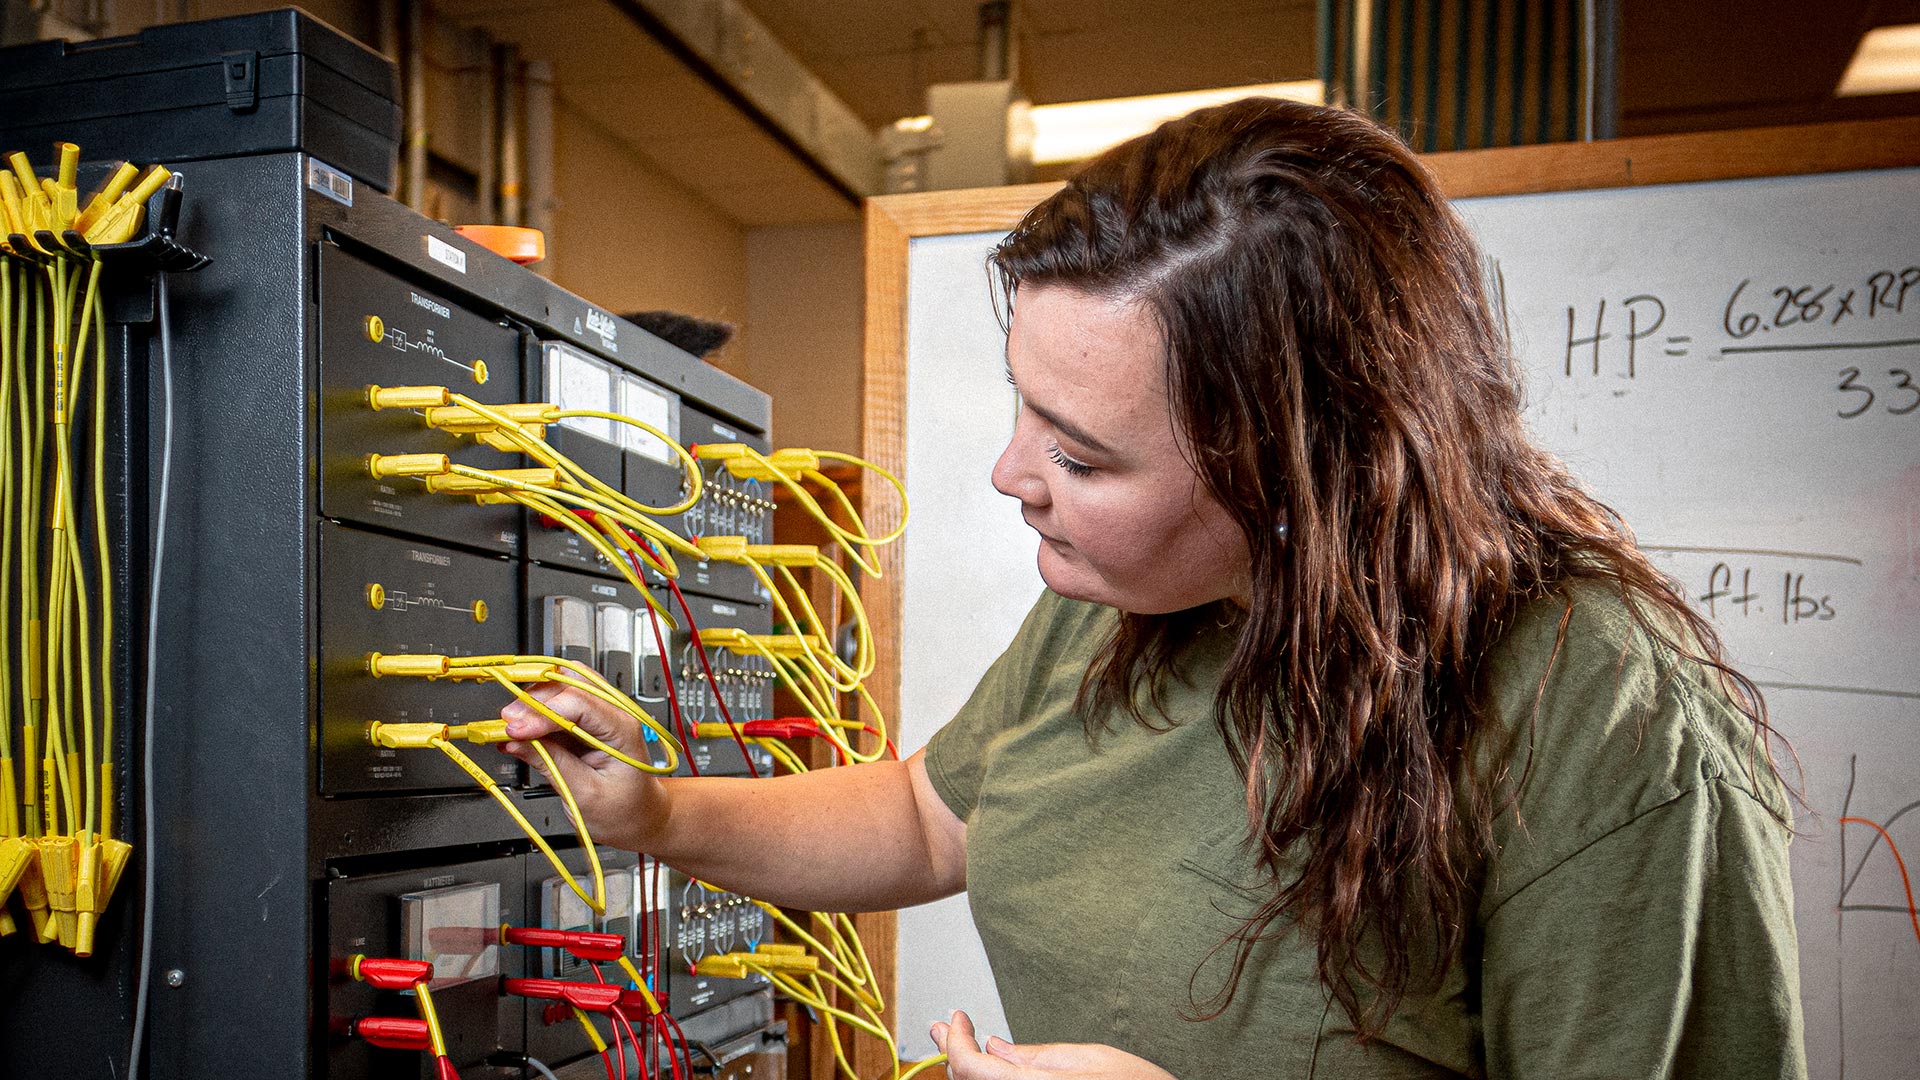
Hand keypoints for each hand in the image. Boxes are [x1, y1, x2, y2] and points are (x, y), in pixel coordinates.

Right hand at [497, 683, 667, 851]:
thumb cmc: (623, 810)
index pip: (579, 703)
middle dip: (534, 700)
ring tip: (510, 727)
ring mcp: (600, 716)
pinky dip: (535, 715)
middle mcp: (614, 714)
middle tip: (507, 723)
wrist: (638, 818)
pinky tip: (518, 731)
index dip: (542, 713)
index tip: (515, 729)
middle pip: (571, 684)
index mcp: (623, 729)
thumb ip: (551, 764)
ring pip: (562, 688)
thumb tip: (516, 742)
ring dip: (533, 703)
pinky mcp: (585, 724)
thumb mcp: (585, 794)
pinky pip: (557, 708)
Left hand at [930, 1011, 1176, 1079]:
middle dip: (952, 1054)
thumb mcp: (1086, 1058)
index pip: (968, 1066)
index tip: (956, 1017)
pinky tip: (988, 1067)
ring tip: (958, 1043)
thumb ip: (1031, 1056)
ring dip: (965, 1070)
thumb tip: (992, 1045)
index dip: (954, 1040)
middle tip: (945, 1026)